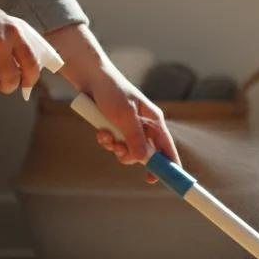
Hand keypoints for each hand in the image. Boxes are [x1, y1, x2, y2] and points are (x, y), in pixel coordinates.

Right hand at [0, 0, 49, 100]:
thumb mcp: (2, 20)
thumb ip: (14, 39)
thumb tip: (25, 64)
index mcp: (14, 34)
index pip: (31, 64)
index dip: (30, 79)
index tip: (26, 85)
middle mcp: (0, 44)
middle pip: (11, 79)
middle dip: (7, 87)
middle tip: (2, 87)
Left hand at [45, 24, 181, 183]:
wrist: (90, 78)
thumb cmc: (112, 91)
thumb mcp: (125, 115)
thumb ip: (134, 137)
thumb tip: (142, 160)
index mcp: (154, 120)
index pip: (167, 147)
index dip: (169, 165)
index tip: (166, 179)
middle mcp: (144, 126)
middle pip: (145, 154)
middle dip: (130, 155)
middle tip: (119, 152)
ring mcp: (129, 128)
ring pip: (127, 151)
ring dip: (115, 147)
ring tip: (105, 135)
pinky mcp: (116, 128)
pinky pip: (114, 144)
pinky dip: (107, 140)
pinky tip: (100, 131)